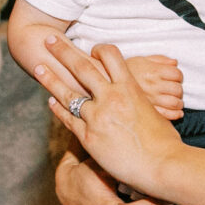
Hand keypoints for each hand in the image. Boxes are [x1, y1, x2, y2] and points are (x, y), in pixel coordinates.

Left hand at [32, 36, 186, 196]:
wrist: (163, 165)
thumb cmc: (166, 142)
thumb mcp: (156, 113)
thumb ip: (144, 104)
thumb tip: (146, 104)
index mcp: (130, 87)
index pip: (111, 57)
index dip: (100, 50)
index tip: (92, 49)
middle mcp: (111, 97)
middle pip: (82, 67)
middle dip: (63, 52)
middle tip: (48, 40)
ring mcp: (98, 116)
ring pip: (68, 93)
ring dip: (51, 79)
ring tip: (38, 68)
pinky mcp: (89, 137)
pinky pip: (68, 118)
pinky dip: (58, 108)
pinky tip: (50, 101)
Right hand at [126, 54, 184, 119]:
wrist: (106, 82)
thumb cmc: (126, 71)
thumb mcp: (141, 60)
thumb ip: (160, 59)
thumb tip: (175, 63)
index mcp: (153, 71)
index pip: (176, 74)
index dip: (178, 76)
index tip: (174, 78)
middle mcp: (153, 85)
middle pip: (177, 89)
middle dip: (178, 90)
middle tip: (173, 90)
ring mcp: (151, 100)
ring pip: (175, 103)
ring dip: (178, 102)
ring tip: (174, 101)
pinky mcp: (148, 112)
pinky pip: (168, 115)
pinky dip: (176, 114)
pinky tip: (176, 111)